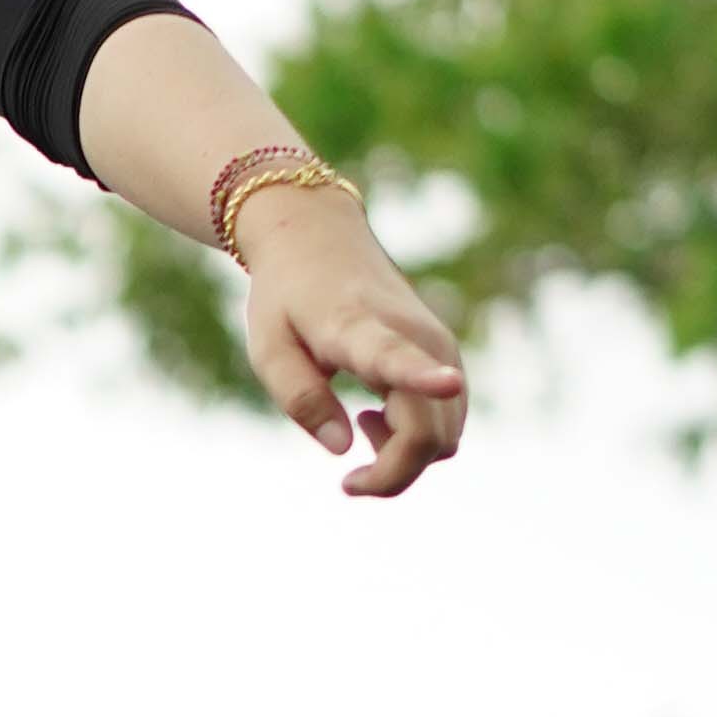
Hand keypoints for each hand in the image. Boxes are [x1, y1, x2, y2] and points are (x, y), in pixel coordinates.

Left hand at [231, 180, 470, 501]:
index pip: (397, 357)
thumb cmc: (286, 297)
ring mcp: (439, 345)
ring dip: (405, 457)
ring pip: (445, 435)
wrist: (318, 235)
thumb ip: (301, 399)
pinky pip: (447, 420)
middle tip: (348, 481)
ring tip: (360, 424)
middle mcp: (414, 336)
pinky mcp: (447, 354)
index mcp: (360, 329)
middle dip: (393, 474)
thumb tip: (343, 449)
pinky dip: (417, 438)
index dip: (425, 377)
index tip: (447, 383)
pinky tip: (378, 414)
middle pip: (428, 431)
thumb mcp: (269, 348)